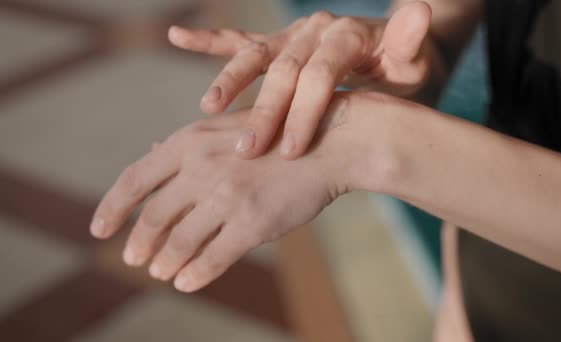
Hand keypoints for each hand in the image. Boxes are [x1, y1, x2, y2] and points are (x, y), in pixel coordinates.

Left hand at [89, 93, 374, 291]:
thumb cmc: (279, 135)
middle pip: (155, 215)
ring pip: (180, 241)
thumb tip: (149, 153)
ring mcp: (227, 196)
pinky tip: (186, 282)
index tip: (99, 230)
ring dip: (165, 262)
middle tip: (134, 259)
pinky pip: (212, 257)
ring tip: (160, 272)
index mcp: (191, 140)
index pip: (136, 179)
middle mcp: (202, 167)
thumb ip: (188, 144)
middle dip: (140, 241)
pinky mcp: (253, 223)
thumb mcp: (227, 128)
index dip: (113, 208)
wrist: (330, 143)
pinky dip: (194, 274)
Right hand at [168, 2, 431, 159]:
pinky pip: (241, 39)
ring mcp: (294, 36)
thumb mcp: (416, 62)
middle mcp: (315, 30)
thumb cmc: (406, 71)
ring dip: (230, 80)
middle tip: (247, 149)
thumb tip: (420, 10)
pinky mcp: (279, 44)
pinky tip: (177, 37)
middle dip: (265, 110)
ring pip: (256, 54)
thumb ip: (411, 41)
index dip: (304, 111)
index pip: (320, 74)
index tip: (289, 150)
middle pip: (284, 69)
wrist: (397, 58)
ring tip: (209, 106)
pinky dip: (210, 41)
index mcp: (347, 35)